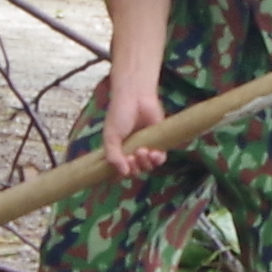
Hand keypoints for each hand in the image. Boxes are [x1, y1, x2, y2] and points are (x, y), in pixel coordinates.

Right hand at [100, 55, 170, 183]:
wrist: (135, 97)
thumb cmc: (119, 114)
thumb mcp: (111, 137)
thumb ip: (113, 156)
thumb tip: (124, 174)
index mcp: (118, 151)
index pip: (121, 170)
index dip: (123, 173)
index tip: (123, 165)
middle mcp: (132, 151)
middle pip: (136, 170)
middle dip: (135, 167)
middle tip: (132, 156)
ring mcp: (146, 147)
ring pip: (148, 166)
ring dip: (146, 163)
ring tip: (143, 150)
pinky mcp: (159, 141)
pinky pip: (160, 158)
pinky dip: (158, 159)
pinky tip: (154, 153)